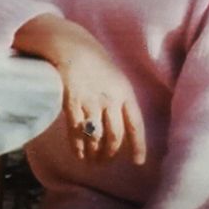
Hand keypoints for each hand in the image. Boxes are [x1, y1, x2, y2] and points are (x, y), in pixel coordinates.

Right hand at [56, 40, 146, 163]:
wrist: (70, 45)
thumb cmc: (93, 63)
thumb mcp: (116, 78)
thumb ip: (120, 100)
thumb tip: (122, 125)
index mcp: (125, 93)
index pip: (135, 125)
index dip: (137, 145)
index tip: (137, 162)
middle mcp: (110, 99)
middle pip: (115, 134)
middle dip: (111, 153)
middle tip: (105, 163)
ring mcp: (90, 101)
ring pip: (96, 135)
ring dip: (95, 152)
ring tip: (92, 162)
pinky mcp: (71, 102)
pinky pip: (76, 130)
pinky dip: (78, 146)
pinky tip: (79, 154)